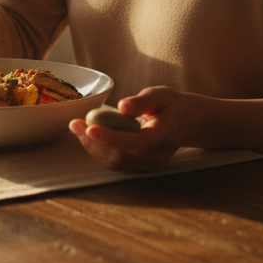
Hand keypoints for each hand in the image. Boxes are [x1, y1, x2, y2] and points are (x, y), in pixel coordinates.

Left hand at [68, 86, 189, 171]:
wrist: (188, 123)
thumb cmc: (173, 106)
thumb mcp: (161, 95)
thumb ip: (142, 101)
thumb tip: (122, 107)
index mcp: (163, 137)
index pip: (135, 142)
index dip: (110, 137)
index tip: (90, 127)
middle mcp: (155, 156)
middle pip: (120, 156)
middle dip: (93, 141)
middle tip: (74, 123)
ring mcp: (148, 165)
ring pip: (115, 162)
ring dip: (92, 147)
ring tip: (76, 128)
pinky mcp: (140, 167)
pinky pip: (116, 163)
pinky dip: (99, 150)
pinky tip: (88, 136)